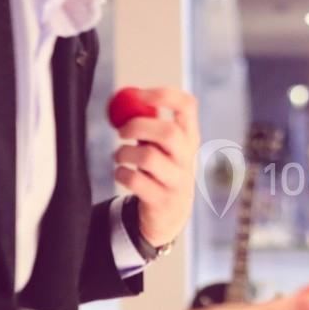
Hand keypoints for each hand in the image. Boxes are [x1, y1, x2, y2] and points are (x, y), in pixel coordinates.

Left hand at [113, 87, 198, 247]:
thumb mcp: (160, 146)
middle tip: (121, 131)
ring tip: (119, 157)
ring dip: (124, 153)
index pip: (187, 107)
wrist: (169, 215)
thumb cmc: (160, 171)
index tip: (141, 94)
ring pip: (149, 157)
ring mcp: (178, 181)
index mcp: (189, 137)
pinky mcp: (163, 200)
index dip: (165, 95)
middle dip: (138, 126)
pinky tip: (122, 174)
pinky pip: (136, 181)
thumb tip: (125, 99)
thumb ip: (147, 123)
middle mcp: (188, 158)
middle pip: (169, 132)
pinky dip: (121, 174)